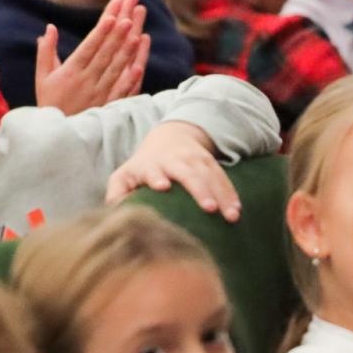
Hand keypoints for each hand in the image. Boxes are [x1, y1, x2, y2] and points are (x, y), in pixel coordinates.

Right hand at [34, 0, 148, 114]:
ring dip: (126, 52)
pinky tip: (138, 66)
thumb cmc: (49, 100)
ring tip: (136, 33)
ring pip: (115, 69)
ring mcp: (99, 93)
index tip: (110, 17)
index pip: (88, 48)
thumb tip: (49, 28)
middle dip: (117, 34)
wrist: (57, 133)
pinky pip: (121, 91)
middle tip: (128, 16)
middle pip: (105, 54)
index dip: (100, 32)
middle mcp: (86, 81)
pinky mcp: (108, 105)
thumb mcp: (42, 76)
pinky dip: (129, 79)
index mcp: (70, 72)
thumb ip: (46, 51)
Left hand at [105, 120, 240, 220]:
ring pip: (211, 176)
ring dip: (223, 196)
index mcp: (151, 164)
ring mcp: (196, 160)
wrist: (170, 137)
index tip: (162, 186)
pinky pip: (224, 179)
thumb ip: (117, 192)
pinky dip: (231, 194)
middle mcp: (176, 160)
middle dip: (200, 190)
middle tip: (210, 208)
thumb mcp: (125, 175)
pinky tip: (237, 210)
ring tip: (232, 215)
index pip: (154, 170)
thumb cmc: (144, 166)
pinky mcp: (211, 164)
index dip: (157, 176)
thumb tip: (115, 212)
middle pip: (189, 174)